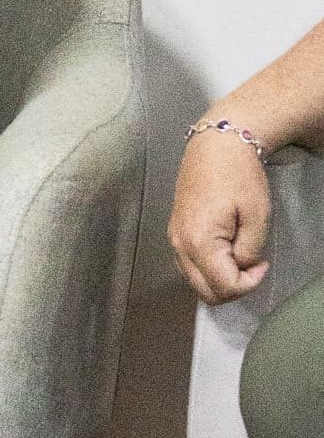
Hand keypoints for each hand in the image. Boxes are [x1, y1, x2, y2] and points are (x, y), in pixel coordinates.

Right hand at [168, 129, 272, 303]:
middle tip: (252, 267)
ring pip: (195, 282)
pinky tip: (225, 250)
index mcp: (199, 242)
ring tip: (240, 255)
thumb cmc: (238, 175)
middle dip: (233, 288)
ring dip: (220, 280)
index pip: (223, 287)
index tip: (262, 264)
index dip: (249, 284)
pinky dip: (208, 269)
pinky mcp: (175, 232)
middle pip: (204, 292)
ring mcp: (174, 239)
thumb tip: (242, 266)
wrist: (215, 145)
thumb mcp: (257, 215)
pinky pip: (189, 265)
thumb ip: (249, 250)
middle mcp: (180, 245)